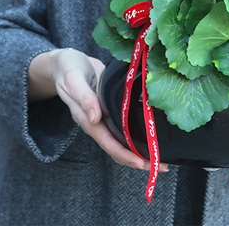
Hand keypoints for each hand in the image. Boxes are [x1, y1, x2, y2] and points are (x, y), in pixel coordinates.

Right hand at [29, 48, 168, 171]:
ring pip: (122, 140)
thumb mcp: (73, 79)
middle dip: (139, 160)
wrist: (65, 61)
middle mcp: (96, 121)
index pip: (108, 143)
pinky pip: (124, 127)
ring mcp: (103, 116)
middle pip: (118, 148)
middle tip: (163, 167)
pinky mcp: (110, 108)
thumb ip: (84, 98)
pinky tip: (151, 136)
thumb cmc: (68, 68)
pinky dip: (137, 135)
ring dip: (141, 151)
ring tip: (162, 157)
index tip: (142, 163)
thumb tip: (95, 118)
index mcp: (86, 118)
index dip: (125, 155)